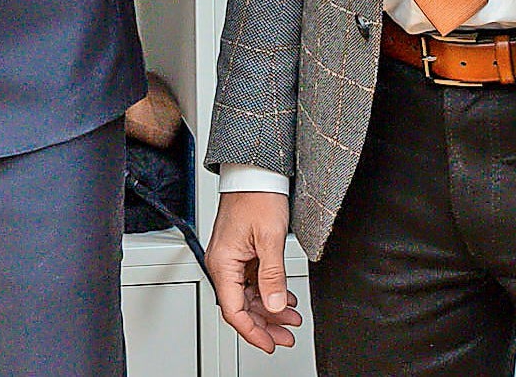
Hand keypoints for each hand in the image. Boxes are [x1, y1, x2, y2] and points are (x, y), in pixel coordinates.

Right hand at [206, 189, 303, 352]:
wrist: (256, 172)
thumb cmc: (257, 196)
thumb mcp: (270, 239)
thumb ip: (273, 277)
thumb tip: (275, 306)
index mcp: (223, 263)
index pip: (234, 310)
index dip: (253, 331)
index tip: (270, 343)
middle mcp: (223, 263)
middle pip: (241, 307)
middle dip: (265, 325)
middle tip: (286, 337)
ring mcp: (232, 259)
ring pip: (248, 296)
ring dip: (269, 309)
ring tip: (291, 319)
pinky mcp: (241, 253)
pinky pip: (252, 282)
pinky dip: (269, 293)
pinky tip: (285, 299)